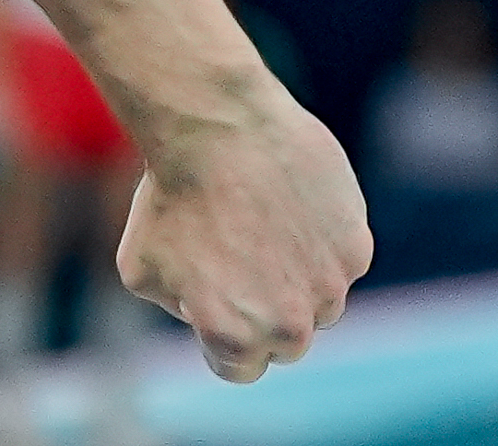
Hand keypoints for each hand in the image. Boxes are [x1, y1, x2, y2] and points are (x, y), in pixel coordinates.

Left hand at [117, 91, 371, 380]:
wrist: (216, 129)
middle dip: (263, 313)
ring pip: (319, 302)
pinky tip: (285, 201)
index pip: (239, 369)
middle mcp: (289, 324)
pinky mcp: (356, 248)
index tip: (213, 304)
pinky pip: (339, 259)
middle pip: (285, 342)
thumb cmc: (169, 195)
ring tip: (257, 222)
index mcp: (235, 337)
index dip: (222, 338)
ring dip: (296, 277)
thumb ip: (180, 308)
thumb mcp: (141, 266)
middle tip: (236, 260)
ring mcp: (329, 287)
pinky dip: (318, 239)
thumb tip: (203, 316)